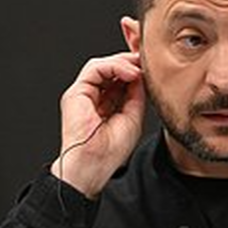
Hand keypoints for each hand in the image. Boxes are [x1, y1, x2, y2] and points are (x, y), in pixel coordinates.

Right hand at [52, 51, 145, 198]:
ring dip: (123, 64)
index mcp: (105, 106)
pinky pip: (95, 68)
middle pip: (111, 70)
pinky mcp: (76, 92)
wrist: (93, 164)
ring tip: (139, 70)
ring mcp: (83, 94)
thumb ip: (136, 95)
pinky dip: (114, 66)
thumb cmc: (110, 150)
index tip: (151, 71)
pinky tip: (129, 73)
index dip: (135, 72)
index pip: (119, 80)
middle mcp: (92, 98)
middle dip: (130, 64)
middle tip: (147, 63)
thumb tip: (141, 75)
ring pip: (102, 65)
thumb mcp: (133, 117)